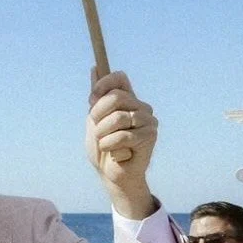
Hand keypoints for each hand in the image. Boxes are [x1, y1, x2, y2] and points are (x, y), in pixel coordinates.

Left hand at [84, 70, 157, 217]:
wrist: (111, 174)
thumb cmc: (103, 148)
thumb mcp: (94, 120)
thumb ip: (97, 97)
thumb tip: (94, 68)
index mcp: (128, 100)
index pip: (119, 77)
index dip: (103, 84)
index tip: (91, 99)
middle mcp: (141, 106)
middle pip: (115, 97)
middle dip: (97, 115)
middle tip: (97, 131)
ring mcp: (148, 120)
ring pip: (117, 118)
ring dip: (102, 135)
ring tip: (107, 145)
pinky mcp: (150, 136)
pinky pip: (122, 137)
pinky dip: (110, 147)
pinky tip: (117, 154)